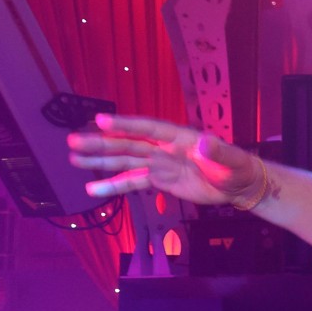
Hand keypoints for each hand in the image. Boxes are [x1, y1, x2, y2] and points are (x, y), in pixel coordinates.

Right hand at [67, 114, 261, 207]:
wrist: (238, 185)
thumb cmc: (236, 167)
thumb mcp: (230, 160)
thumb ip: (217, 152)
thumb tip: (204, 143)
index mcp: (179, 137)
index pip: (148, 128)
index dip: (125, 125)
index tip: (101, 120)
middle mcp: (163, 148)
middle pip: (128, 144)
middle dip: (101, 143)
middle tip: (73, 141)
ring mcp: (159, 164)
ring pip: (125, 161)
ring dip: (100, 160)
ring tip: (74, 159)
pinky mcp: (159, 180)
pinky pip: (133, 182)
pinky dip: (114, 186)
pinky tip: (93, 189)